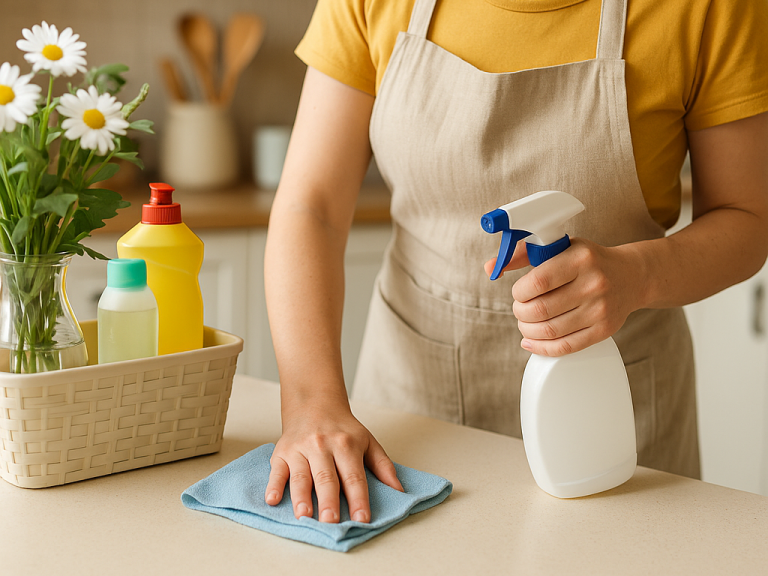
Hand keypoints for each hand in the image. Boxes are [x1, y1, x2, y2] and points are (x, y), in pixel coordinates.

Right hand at [265, 400, 402, 522]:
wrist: (314, 403)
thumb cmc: (343, 429)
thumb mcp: (368, 441)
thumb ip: (383, 466)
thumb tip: (399, 491)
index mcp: (346, 445)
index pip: (354, 476)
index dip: (359, 499)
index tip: (362, 519)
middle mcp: (322, 446)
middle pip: (326, 478)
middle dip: (329, 501)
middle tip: (331, 523)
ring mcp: (300, 449)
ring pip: (301, 476)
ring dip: (301, 497)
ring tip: (305, 516)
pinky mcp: (282, 452)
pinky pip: (277, 470)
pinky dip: (273, 485)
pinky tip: (272, 500)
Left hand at [484, 238, 644, 355]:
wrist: (632, 276)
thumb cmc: (588, 260)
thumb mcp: (559, 247)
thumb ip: (522, 254)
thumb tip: (490, 267)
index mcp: (580, 259)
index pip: (537, 282)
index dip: (519, 293)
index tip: (519, 293)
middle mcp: (593, 284)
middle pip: (540, 310)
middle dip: (520, 313)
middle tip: (520, 309)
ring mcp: (600, 310)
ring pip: (550, 331)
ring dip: (527, 330)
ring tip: (526, 322)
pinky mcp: (604, 330)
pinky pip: (566, 346)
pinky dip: (542, 348)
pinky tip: (532, 341)